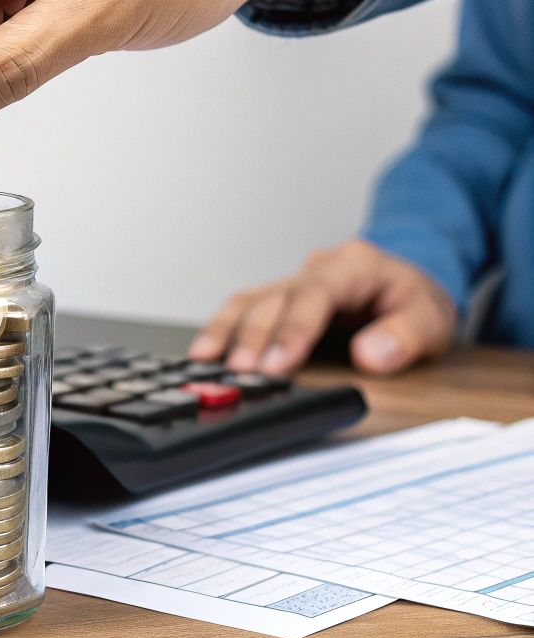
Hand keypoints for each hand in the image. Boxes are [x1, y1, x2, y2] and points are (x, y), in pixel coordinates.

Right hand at [188, 239, 456, 375]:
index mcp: (353, 266)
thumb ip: (405, 335)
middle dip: (254, 336)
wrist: (408, 281)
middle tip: (240, 370)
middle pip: (274, 298)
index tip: (279, 363)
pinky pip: (242, 307)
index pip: (315, 293)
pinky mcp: (276, 298)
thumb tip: (370, 354)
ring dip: (227, 331)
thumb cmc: (416, 301)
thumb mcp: (433, 318)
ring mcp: (291, 282)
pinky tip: (204, 351)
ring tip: (206, 360)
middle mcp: (314, 269)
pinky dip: (220, 329)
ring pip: (249, 299)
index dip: (294, 328)